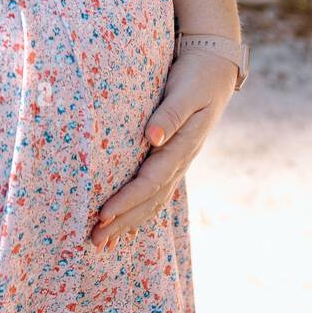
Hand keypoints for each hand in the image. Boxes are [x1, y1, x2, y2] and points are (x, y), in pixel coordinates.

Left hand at [90, 49, 238, 251]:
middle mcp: (181, 160)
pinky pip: (156, 192)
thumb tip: (152, 137)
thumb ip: (170, 114)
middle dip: (122, 221)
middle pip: (149, 199)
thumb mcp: (185, 91)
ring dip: (129, 222)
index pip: (150, 181)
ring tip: (105, 242)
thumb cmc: (197, 77)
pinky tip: (126, 224)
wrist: (216, 70)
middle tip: (95, 241)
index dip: (126, 200)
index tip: (102, 214)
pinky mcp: (173, 158)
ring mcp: (178, 162)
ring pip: (153, 201)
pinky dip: (140, 210)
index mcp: (182, 147)